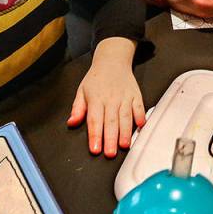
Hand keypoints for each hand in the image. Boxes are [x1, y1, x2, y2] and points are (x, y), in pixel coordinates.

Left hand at [67, 38, 144, 156]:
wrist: (113, 60)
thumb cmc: (96, 79)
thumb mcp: (81, 91)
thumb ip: (77, 108)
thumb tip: (72, 122)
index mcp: (96, 99)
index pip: (95, 120)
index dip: (95, 136)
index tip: (95, 149)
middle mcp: (111, 99)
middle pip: (111, 121)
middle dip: (110, 139)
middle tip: (110, 153)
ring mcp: (125, 97)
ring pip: (125, 116)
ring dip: (125, 132)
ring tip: (124, 145)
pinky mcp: (136, 95)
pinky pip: (139, 106)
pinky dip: (140, 116)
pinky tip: (140, 126)